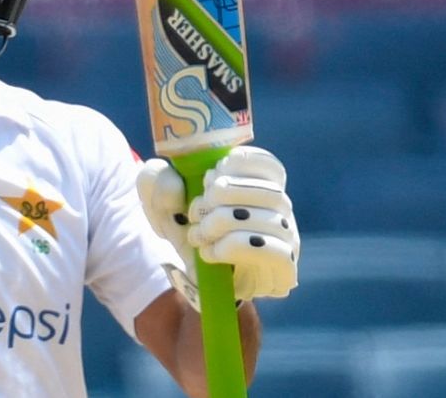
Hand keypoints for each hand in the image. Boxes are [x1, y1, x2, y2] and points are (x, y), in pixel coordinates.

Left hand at [137, 146, 298, 305]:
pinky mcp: (284, 270)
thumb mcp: (160, 201)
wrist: (193, 280)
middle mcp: (279, 211)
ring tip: (197, 235)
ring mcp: (287, 240)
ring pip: (268, 220)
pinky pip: (269, 251)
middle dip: (224, 194)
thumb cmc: (186, 232)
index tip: (210, 176)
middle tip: (195, 211)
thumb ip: (157, 180)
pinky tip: (210, 253)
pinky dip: (232, 248)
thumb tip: (175, 183)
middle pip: (270, 191)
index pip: (270, 167)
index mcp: (256, 185)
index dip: (243, 165)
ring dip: (222, 223)